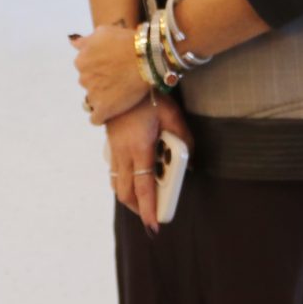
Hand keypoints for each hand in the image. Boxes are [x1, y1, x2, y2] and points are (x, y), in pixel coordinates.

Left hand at [71, 24, 151, 124]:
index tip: (111, 68)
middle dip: (100, 82)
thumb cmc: (127, 41)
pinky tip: (112, 111)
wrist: (146, 58)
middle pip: (89, 83)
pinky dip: (102, 116)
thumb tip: (73, 43)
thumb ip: (85, 40)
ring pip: (94, 99)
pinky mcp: (104, 109)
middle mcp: (83, 77)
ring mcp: (93, 94)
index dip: (99, 68)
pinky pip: (96, 119)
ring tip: (120, 92)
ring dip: (104, 97)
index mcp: (81, 60)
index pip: (85, 68)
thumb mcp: (103, 32)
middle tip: (118, 79)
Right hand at [103, 96, 190, 234]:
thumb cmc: (150, 97)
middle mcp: (123, 153)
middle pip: (126, 193)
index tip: (154, 226)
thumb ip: (184, 141)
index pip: (144, 188)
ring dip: (129, 196)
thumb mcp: (174, 117)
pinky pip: (114, 171)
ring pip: (117, 184)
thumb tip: (192, 161)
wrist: (122, 77)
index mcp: (140, 149)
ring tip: (143, 200)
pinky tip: (134, 176)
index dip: (148, 210)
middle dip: (137, 208)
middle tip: (151, 215)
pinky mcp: (110, 143)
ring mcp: (114, 149)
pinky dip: (123, 181)